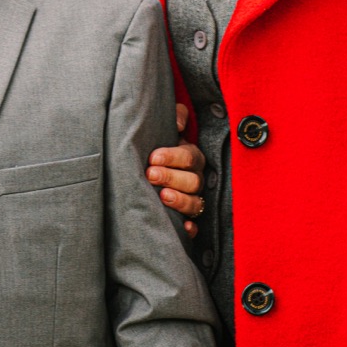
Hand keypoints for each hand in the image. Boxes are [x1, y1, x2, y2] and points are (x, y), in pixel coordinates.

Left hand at [146, 103, 204, 233]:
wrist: (153, 168)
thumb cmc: (159, 147)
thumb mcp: (166, 128)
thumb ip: (176, 116)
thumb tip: (179, 123)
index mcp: (191, 157)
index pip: (189, 156)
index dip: (172, 156)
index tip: (153, 157)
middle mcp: (195, 179)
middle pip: (192, 180)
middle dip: (171, 177)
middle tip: (151, 175)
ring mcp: (194, 199)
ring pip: (194, 203)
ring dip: (180, 201)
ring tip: (163, 196)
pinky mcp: (189, 219)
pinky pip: (196, 227)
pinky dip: (191, 229)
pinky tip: (184, 228)